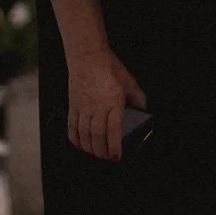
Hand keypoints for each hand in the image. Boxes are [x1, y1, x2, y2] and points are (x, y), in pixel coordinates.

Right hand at [66, 45, 146, 161]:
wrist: (87, 57)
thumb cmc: (108, 67)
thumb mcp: (128, 80)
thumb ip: (137, 96)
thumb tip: (144, 107)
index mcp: (113, 101)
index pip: (114, 129)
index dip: (114, 146)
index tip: (116, 157)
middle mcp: (97, 107)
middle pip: (97, 136)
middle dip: (102, 151)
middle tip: (106, 157)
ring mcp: (83, 107)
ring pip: (84, 134)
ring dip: (89, 147)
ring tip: (95, 153)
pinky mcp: (73, 105)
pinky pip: (72, 126)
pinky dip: (75, 139)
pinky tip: (79, 144)